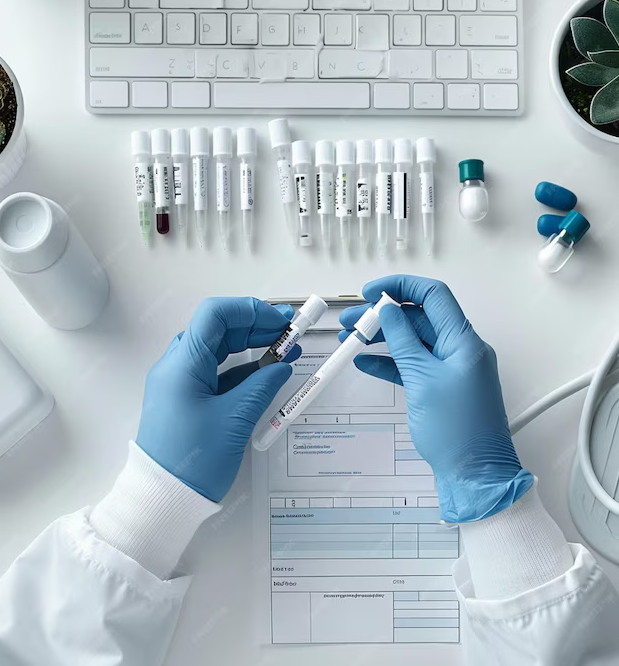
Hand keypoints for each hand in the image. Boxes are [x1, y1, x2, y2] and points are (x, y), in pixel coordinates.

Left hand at [136, 298, 297, 502]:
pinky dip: (241, 369)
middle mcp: (177, 366)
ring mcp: (180, 383)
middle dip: (254, 325)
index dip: (249, 310)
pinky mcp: (186, 399)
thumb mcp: (235, 419)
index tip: (279, 320)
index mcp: (183, 364)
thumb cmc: (194, 459)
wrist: (162, 499)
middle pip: (217, 329)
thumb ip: (261, 385)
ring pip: (217, 350)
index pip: (214, 315)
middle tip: (288, 330)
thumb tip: (281, 365)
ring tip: (285, 348)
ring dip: (250, 346)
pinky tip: (267, 371)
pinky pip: (215, 373)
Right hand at [340, 275, 532, 522]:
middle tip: (350, 321)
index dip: (401, 286)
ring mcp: (451, 369)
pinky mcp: (441, 388)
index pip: (433, 295)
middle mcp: (460, 350)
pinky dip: (390, 362)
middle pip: (419, 318)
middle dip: (383, 315)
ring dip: (383, 338)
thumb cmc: (456, 429)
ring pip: (413, 342)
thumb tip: (387, 308)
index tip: (370, 292)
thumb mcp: (423, 379)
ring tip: (351, 338)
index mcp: (463, 341)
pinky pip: (413, 365)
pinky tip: (366, 362)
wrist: (475, 476)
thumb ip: (403, 340)